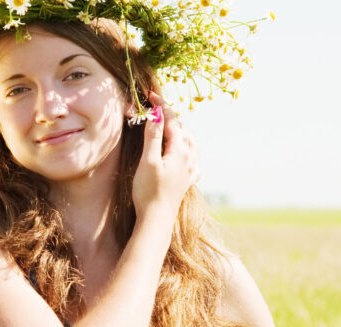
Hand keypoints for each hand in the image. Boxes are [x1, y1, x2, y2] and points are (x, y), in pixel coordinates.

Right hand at [132, 93, 198, 224]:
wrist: (156, 219)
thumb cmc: (149, 192)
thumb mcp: (148, 161)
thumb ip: (153, 137)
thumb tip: (157, 114)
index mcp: (179, 150)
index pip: (172, 120)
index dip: (162, 106)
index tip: (150, 94)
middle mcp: (189, 158)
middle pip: (182, 129)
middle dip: (170, 117)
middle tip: (155, 108)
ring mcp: (190, 170)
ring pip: (190, 142)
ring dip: (179, 131)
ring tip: (169, 126)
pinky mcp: (187, 181)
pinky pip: (193, 159)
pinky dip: (187, 149)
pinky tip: (185, 153)